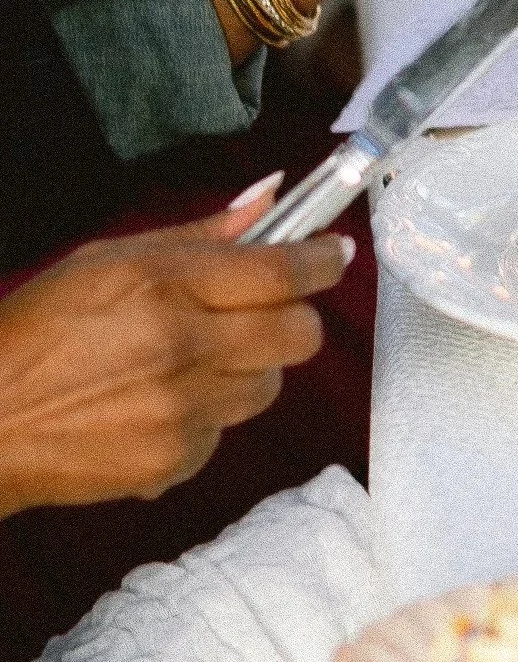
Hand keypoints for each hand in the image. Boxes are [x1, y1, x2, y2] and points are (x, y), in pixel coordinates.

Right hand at [0, 199, 350, 517]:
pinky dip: (207, 415)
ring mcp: (182, 411)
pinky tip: (158, 402)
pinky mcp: (175, 461)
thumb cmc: (37, 331)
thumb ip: (198, 235)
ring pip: (268, 386)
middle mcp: (183, 348)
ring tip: (196, 359)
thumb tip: (270, 200)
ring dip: (250, 368)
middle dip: (298, 317)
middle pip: (298, 335)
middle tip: (273, 310)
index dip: (322, 260)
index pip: (281, 272)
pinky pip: (224, 432)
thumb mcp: (107, 261)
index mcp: (166, 286)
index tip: (336, 253)